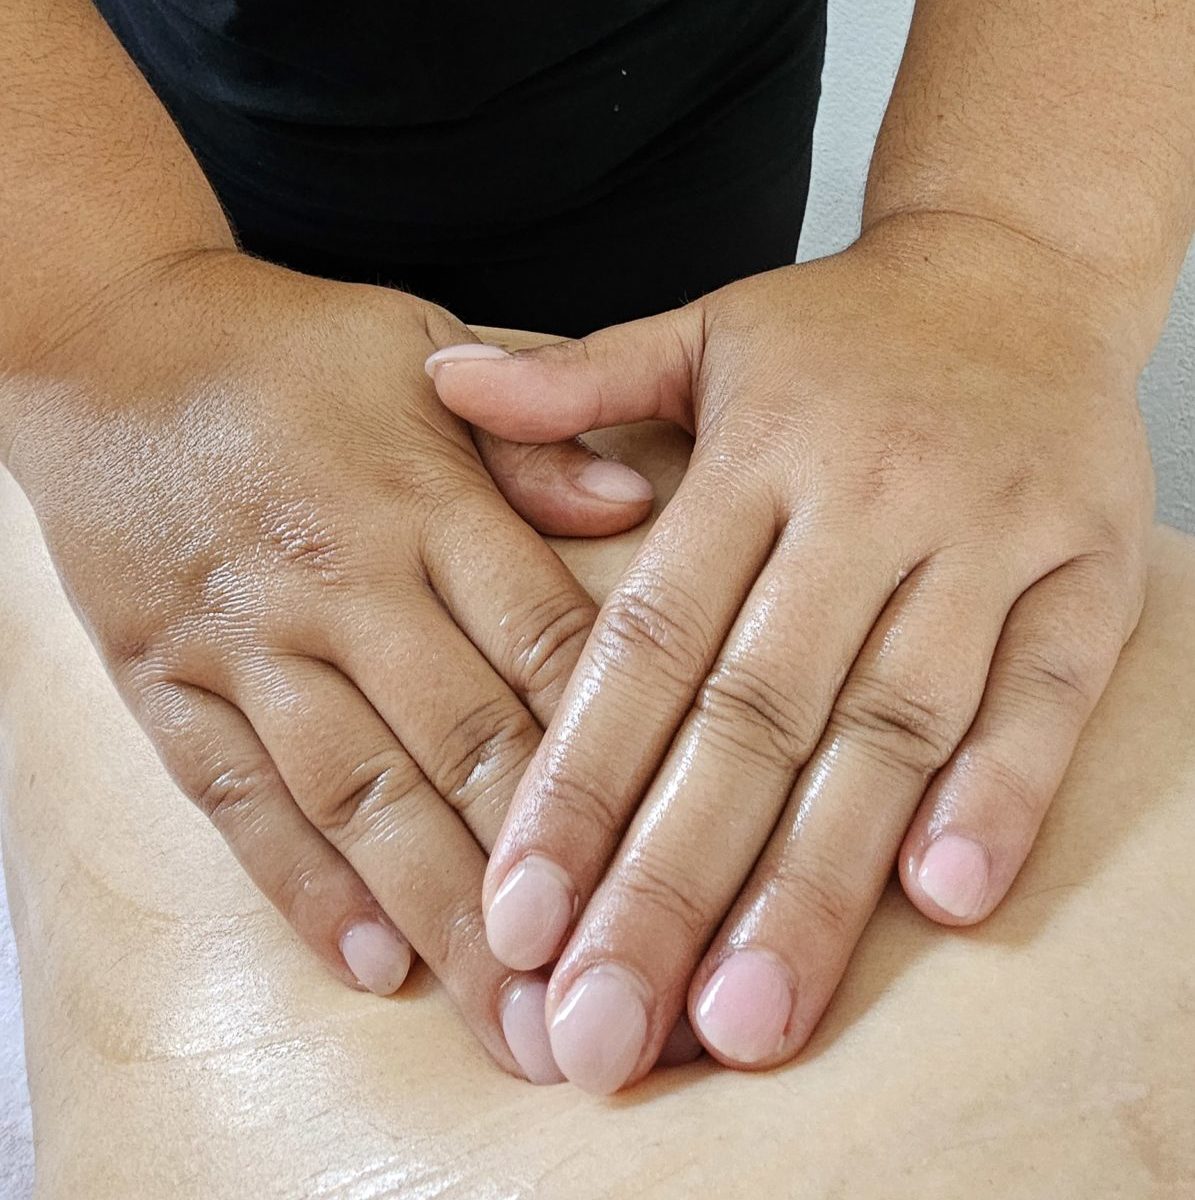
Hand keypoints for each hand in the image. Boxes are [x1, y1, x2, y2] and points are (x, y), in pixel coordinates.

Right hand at [7, 249, 656, 1082]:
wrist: (108, 340)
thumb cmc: (291, 349)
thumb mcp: (422, 346)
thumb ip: (533, 430)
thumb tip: (633, 502)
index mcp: (422, 496)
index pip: (547, 641)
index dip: (618, 755)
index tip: (678, 855)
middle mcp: (342, 578)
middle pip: (463, 744)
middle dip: (542, 878)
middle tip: (607, 995)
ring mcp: (246, 637)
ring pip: (357, 795)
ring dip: (439, 913)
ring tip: (507, 1020)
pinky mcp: (164, 678)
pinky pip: (235, 798)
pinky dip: (301, 886)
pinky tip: (368, 963)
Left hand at [429, 213, 1154, 1091]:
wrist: (1020, 271)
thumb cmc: (839, 333)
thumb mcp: (701, 332)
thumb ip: (574, 381)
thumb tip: (437, 387)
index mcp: (756, 456)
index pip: (648, 642)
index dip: (578, 784)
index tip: (521, 918)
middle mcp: (865, 502)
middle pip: (755, 715)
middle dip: (672, 880)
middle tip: (604, 1027)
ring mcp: (986, 537)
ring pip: (892, 725)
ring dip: (819, 879)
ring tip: (744, 1018)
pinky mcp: (1093, 568)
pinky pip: (1049, 689)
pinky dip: (1002, 790)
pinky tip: (943, 900)